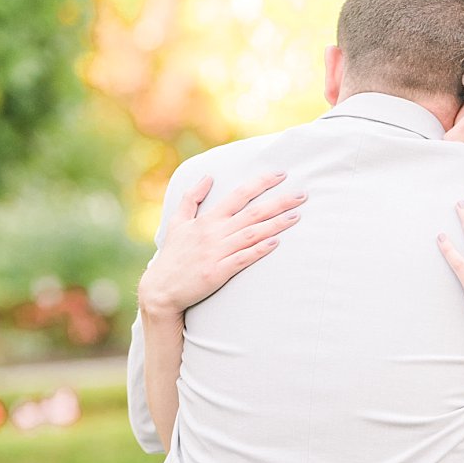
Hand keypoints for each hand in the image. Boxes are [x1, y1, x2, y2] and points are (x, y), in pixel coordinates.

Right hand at [136, 172, 302, 321]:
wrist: (161, 288)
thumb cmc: (173, 255)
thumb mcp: (177, 222)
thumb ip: (191, 198)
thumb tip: (207, 176)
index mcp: (207, 219)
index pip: (238, 195)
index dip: (260, 183)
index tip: (281, 174)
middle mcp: (214, 232)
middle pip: (252, 213)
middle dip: (278, 202)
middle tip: (302, 194)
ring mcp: (217, 252)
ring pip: (252, 234)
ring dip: (275, 224)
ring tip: (297, 215)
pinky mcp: (219, 271)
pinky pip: (243, 258)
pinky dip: (259, 250)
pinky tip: (276, 242)